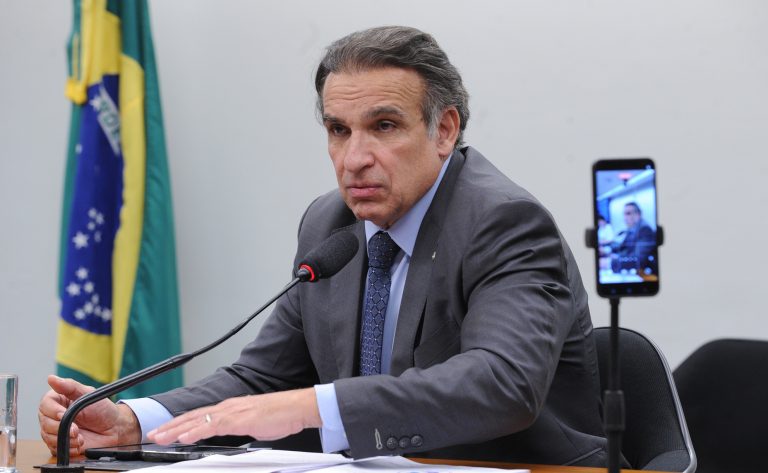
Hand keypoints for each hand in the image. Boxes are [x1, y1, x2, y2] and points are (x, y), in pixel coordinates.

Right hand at [38, 375, 140, 455]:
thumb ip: (69, 386)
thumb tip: (51, 378)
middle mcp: (53, 416)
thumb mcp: (88, 394)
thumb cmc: (102, 409)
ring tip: (80, 437)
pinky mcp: (60, 445)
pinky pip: (55, 449)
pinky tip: (79, 444)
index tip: (63, 415)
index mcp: (58, 401)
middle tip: (76, 430)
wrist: (114, 428)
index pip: (45, 405)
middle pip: (44, 423)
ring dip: (65, 439)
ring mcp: (56, 431)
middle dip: (60, 428)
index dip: (52, 411)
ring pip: (48, 437)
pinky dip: (68, 448)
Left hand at [148, 388, 320, 444]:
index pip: (199, 416)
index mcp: (230, 408)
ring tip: (160, 437)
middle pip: (193, 416)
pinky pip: (212, 426)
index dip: (180, 423)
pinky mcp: (239, 419)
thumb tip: (229, 439)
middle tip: (152, 434)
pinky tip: (184, 438)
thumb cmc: (281, 415)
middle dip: (170, 426)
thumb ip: (238, 430)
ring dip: (177, 429)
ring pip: (198, 420)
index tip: (165, 430)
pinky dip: (196, 431)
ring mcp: (232, 412)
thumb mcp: (254, 424)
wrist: (298, 407)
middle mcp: (228, 407)